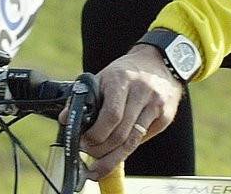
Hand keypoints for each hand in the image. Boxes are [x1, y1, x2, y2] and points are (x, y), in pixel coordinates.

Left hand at [76, 44, 184, 180]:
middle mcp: (142, 92)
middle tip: (88, 158)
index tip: (83, 143)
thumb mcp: (102, 77)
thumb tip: (64, 120)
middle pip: (122, 133)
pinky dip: (128, 147)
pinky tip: (117, 152)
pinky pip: (144, 138)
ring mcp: (156, 105)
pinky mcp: (166, 116)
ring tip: (99, 166)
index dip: (96, 135)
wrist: (158, 63)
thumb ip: (83, 98)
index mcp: (121, 80)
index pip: (111, 115)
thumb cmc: (125, 72)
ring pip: (133, 141)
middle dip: (102, 151)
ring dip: (114, 158)